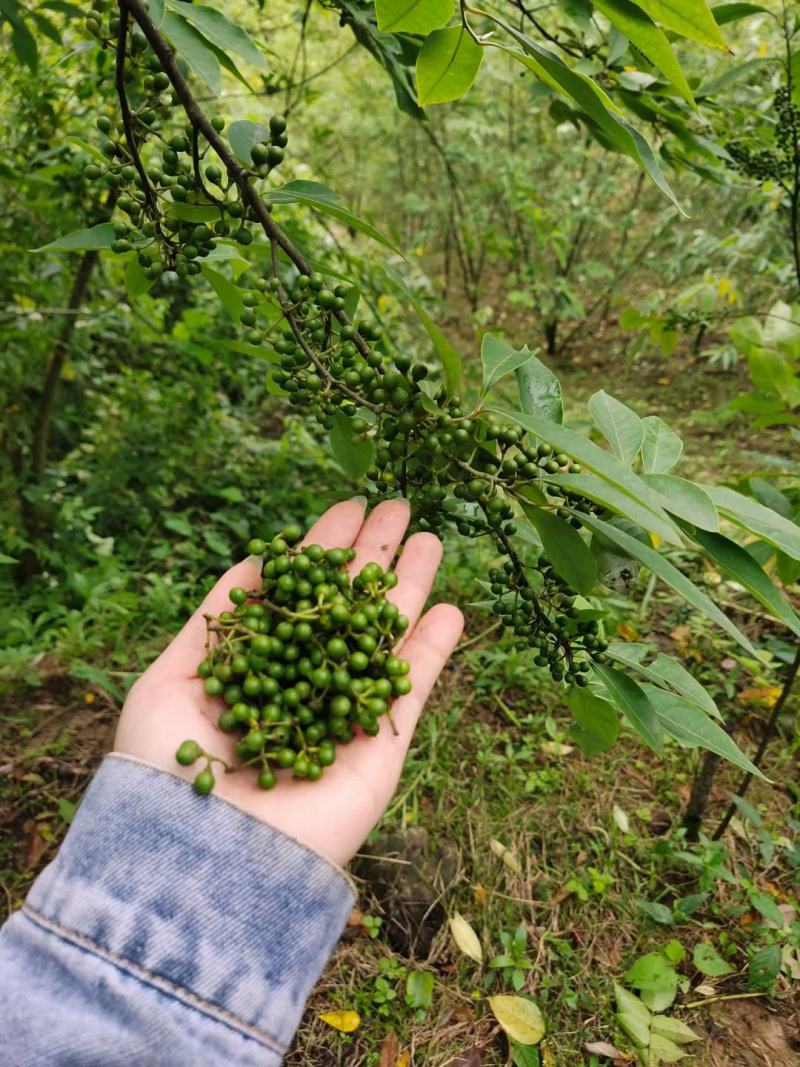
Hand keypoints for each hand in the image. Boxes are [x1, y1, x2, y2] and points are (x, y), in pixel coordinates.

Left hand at [115, 498, 462, 866]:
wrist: (204, 855)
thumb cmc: (169, 767)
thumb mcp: (172, 679)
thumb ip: (218, 620)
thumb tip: (258, 562)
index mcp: (258, 664)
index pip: (298, 594)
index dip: (323, 550)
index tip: (347, 508)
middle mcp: (304, 682)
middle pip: (346, 607)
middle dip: (371, 556)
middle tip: (398, 504)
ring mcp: (344, 712)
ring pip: (383, 637)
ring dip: (408, 588)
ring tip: (429, 537)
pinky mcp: (379, 747)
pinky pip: (412, 689)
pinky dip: (432, 649)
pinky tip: (449, 607)